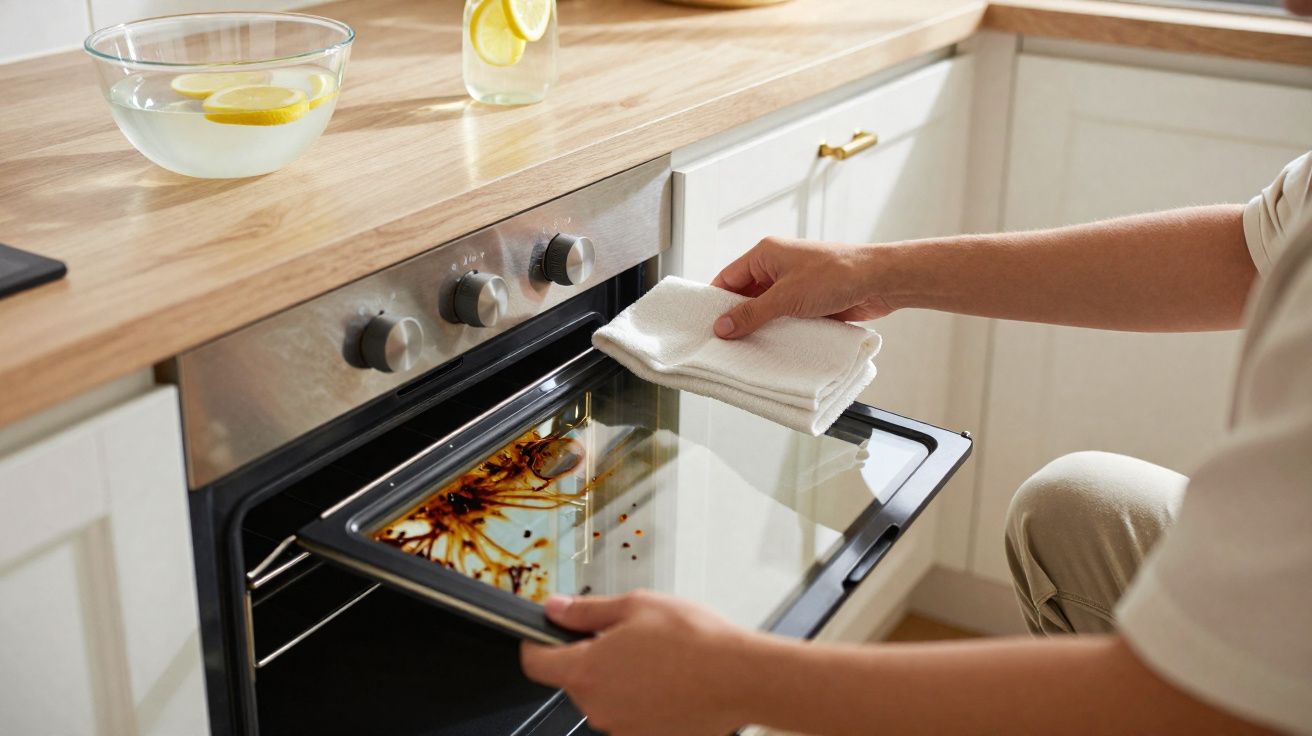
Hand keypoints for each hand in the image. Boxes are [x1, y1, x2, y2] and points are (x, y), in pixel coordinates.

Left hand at [520, 591, 757, 735]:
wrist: (739, 677)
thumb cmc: (694, 640)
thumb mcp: (634, 606)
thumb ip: (584, 611)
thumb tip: (554, 610)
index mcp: (586, 670)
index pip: (535, 663)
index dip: (536, 643)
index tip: (544, 633)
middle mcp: (598, 707)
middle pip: (575, 679)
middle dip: (591, 657)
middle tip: (627, 637)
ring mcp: (622, 729)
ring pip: (605, 697)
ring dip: (619, 679)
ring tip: (658, 659)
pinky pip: (631, 715)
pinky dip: (642, 699)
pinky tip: (669, 682)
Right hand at [711, 237, 894, 338]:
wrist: (879, 281)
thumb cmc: (835, 275)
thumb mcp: (786, 297)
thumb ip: (751, 313)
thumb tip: (722, 326)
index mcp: (765, 254)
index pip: (728, 277)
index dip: (715, 301)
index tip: (706, 325)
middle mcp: (777, 268)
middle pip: (745, 295)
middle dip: (737, 318)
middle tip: (723, 344)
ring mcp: (794, 285)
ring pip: (766, 309)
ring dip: (759, 327)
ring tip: (744, 351)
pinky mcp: (809, 302)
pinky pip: (785, 318)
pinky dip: (778, 332)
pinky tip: (770, 349)